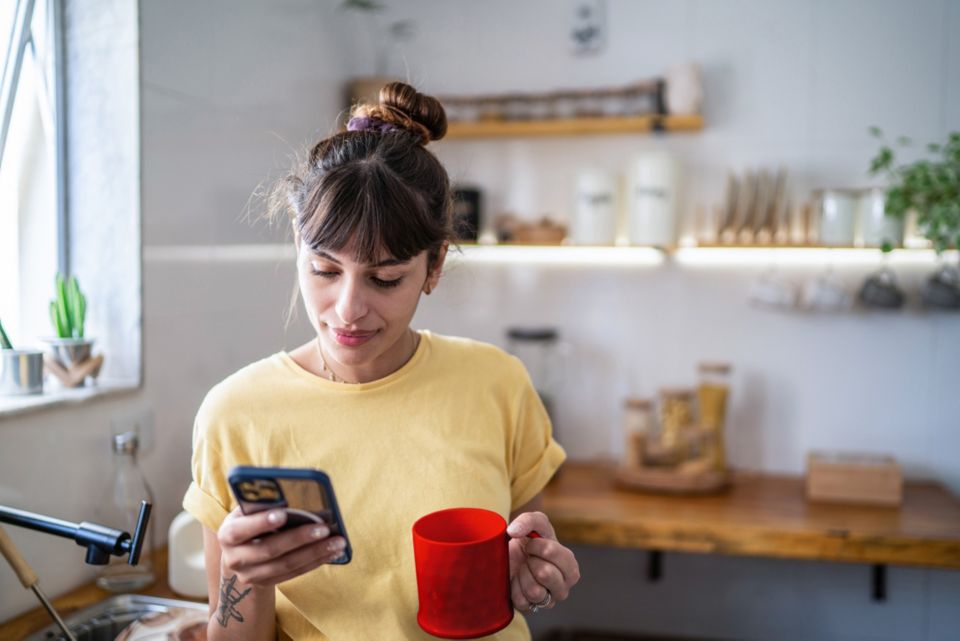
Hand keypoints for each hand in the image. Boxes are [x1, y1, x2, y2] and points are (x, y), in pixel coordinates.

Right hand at [217, 507, 347, 586]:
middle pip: (270, 550)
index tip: (282, 514)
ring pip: (286, 564)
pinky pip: (295, 573)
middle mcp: (235, 559)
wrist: (238, 556)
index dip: (260, 522)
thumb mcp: (246, 512)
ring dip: (315, 552)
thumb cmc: (248, 523)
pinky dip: (316, 562)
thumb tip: (291, 496)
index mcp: (228, 535)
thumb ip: (261, 505)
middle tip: (324, 528)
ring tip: (337, 541)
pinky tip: (332, 552)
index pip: (241, 530)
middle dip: (299, 538)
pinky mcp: (267, 583)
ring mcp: (251, 575)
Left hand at [506, 511, 580, 612]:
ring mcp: (548, 601)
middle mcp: (563, 588)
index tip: (532, 544)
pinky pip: (522, 601)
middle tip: (529, 558)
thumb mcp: (535, 522)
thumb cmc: (530, 540)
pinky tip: (517, 581)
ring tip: (524, 569)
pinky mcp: (532, 610)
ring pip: (534, 591)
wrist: (512, 556)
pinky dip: (514, 588)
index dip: (536, 544)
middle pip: (545, 573)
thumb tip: (512, 531)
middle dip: (530, 560)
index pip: (551, 552)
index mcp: (570, 567)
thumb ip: (528, 520)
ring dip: (523, 575)